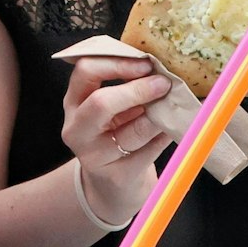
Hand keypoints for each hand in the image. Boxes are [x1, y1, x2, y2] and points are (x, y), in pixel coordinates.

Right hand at [60, 56, 172, 227]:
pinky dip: (166, 135)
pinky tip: (174, 127)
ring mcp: (93, 156)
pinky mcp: (117, 176)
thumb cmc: (114, 134)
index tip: (145, 63)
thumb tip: (159, 64)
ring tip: (173, 104)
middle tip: (164, 83)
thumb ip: (125, 84)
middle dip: (137, 90)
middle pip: (101, 103)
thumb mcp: (110, 107)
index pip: (86, 71)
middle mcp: (76, 129)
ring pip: (132, 131)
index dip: (117, 63)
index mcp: (74, 102)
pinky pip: (149, 151)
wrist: (110, 183)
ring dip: (158, 115)